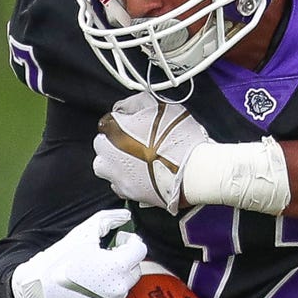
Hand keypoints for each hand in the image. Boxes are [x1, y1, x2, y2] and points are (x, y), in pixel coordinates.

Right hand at [9, 208, 145, 297]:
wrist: (36, 290)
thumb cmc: (57, 261)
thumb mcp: (82, 234)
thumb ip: (107, 220)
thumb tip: (124, 215)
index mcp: (118, 266)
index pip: (140, 249)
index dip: (129, 241)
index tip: (118, 240)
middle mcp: (119, 287)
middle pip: (134, 268)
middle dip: (123, 259)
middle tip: (104, 255)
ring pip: (124, 286)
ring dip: (114, 278)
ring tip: (92, 272)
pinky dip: (108, 296)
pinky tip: (91, 288)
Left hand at [94, 93, 213, 212]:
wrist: (194, 172)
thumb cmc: (179, 140)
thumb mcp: (160, 107)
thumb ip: (136, 103)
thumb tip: (125, 107)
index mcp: (113, 132)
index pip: (106, 123)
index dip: (122, 122)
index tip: (134, 124)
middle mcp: (108, 156)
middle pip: (102, 146)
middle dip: (115, 143)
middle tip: (137, 142)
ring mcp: (117, 176)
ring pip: (106, 168)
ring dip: (116, 163)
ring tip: (137, 161)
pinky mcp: (129, 194)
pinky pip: (119, 186)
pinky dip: (127, 180)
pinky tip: (143, 175)